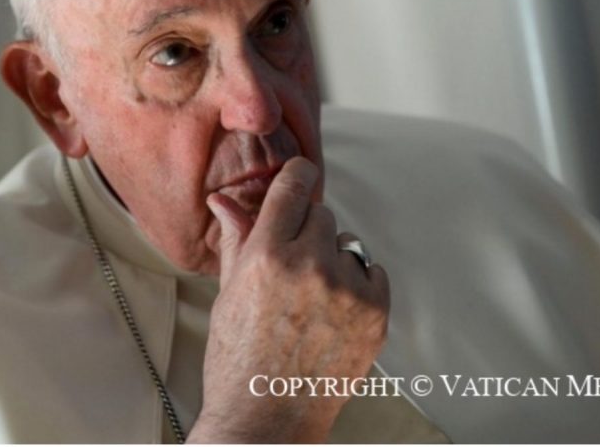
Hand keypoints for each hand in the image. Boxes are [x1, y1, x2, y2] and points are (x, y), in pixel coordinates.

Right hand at [187, 158, 389, 442]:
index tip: (300, 177)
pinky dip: (359, 284)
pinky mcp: (375, 315)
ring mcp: (346, 292)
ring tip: (311, 298)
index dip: (297, 177)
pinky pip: (373, 271)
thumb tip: (224, 199)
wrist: (266, 422)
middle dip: (307, 231)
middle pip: (321, 214)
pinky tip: (334, 310)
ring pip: (347, 243)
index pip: (293, 187)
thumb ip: (236, 239)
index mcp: (267, 257)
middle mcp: (309, 268)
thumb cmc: (239, 363)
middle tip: (292, 266)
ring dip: (333, 259)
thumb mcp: (229, 294)